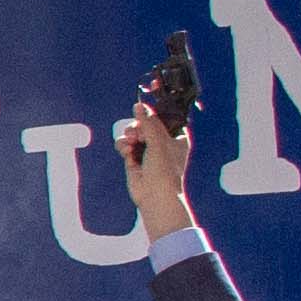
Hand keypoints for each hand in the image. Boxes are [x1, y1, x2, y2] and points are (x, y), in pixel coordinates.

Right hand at [119, 99, 195, 240]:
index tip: (144, 105)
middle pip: (146, 124)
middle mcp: (163, 143)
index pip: (165, 118)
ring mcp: (148, 151)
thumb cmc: (165, 170)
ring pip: (133, 133)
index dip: (155, 112)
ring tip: (130, 143)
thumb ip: (147, 122)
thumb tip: (138, 105)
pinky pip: (125, 145)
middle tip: (137, 133)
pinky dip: (123, 146)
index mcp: (177, 137)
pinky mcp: (134, 159)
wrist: (155, 196)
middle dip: (138, 126)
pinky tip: (126, 151)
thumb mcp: (158, 141)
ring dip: (129, 136)